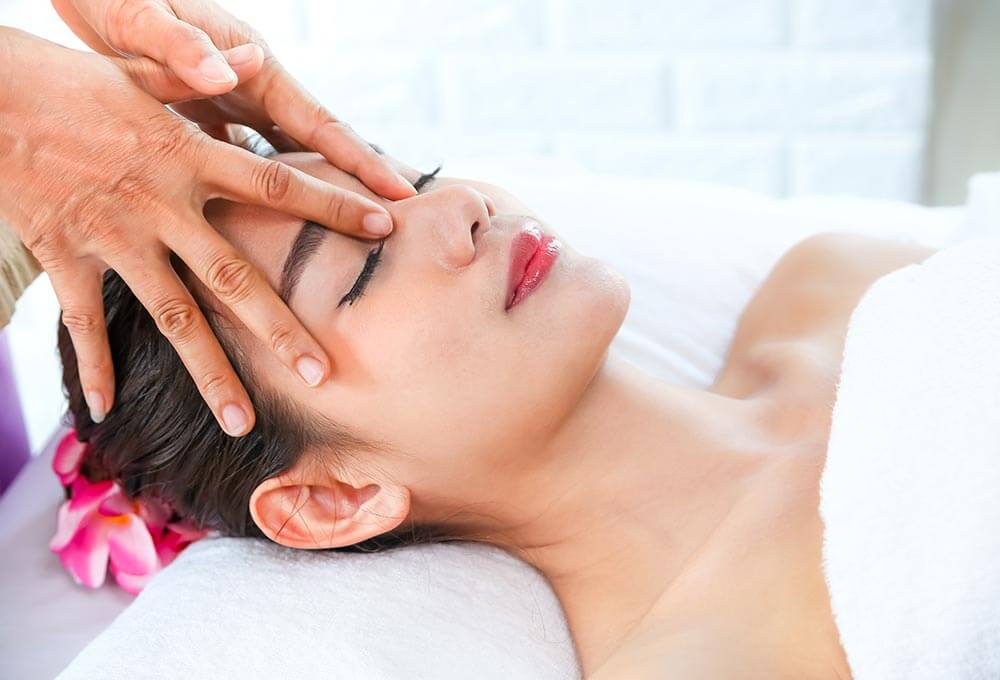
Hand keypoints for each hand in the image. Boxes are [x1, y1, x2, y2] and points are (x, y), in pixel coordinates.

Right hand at [0, 28, 380, 435]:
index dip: (333, 207)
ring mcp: (113, 237)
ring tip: (243, 424)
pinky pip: (85, 324)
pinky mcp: (65, 256)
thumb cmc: (71, 82)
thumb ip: (200, 72)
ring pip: (172, 318)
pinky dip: (95, 367)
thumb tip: (255, 55)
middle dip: (281, 330)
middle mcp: (160, 205)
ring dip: (209, 374)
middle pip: (234, 278)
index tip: (385, 228)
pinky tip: (106, 410)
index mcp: (187, 157)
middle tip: (324, 376)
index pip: (277, 185)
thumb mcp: (141, 71)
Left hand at [51, 0, 417, 200]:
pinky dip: (270, 195)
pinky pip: (250, 163)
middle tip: (395, 228)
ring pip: (290, 158)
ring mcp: (235, 103)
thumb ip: (181, 45)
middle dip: (358, 184)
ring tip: (351, 239)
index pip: (319, 122)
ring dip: (319, 194)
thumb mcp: (140, 16)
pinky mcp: (210, 117)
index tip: (397, 195)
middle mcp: (254, 86)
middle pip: (319, 145)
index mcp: (253, 65)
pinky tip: (277, 230)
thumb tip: (231, 75)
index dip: (359, 161)